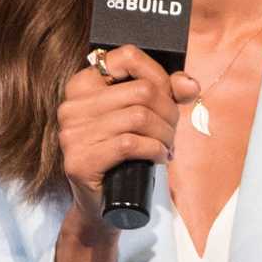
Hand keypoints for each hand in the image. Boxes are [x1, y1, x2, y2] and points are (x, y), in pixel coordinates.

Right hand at [57, 45, 198, 227]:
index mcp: (82, 85)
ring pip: (140, 117)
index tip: (170, 98)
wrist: (102, 204)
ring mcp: (72, 133)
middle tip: (172, 132)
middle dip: (169, 112)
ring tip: (167, 146)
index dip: (160, 75)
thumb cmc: (123, 156)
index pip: (127, 56)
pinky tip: (159, 157)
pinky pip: (130, 143)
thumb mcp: (143, 118)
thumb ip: (166, 94)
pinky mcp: (80, 160)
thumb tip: (189, 84)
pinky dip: (155, 150)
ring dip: (165, 134)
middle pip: (142, 90)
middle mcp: (72, 105)